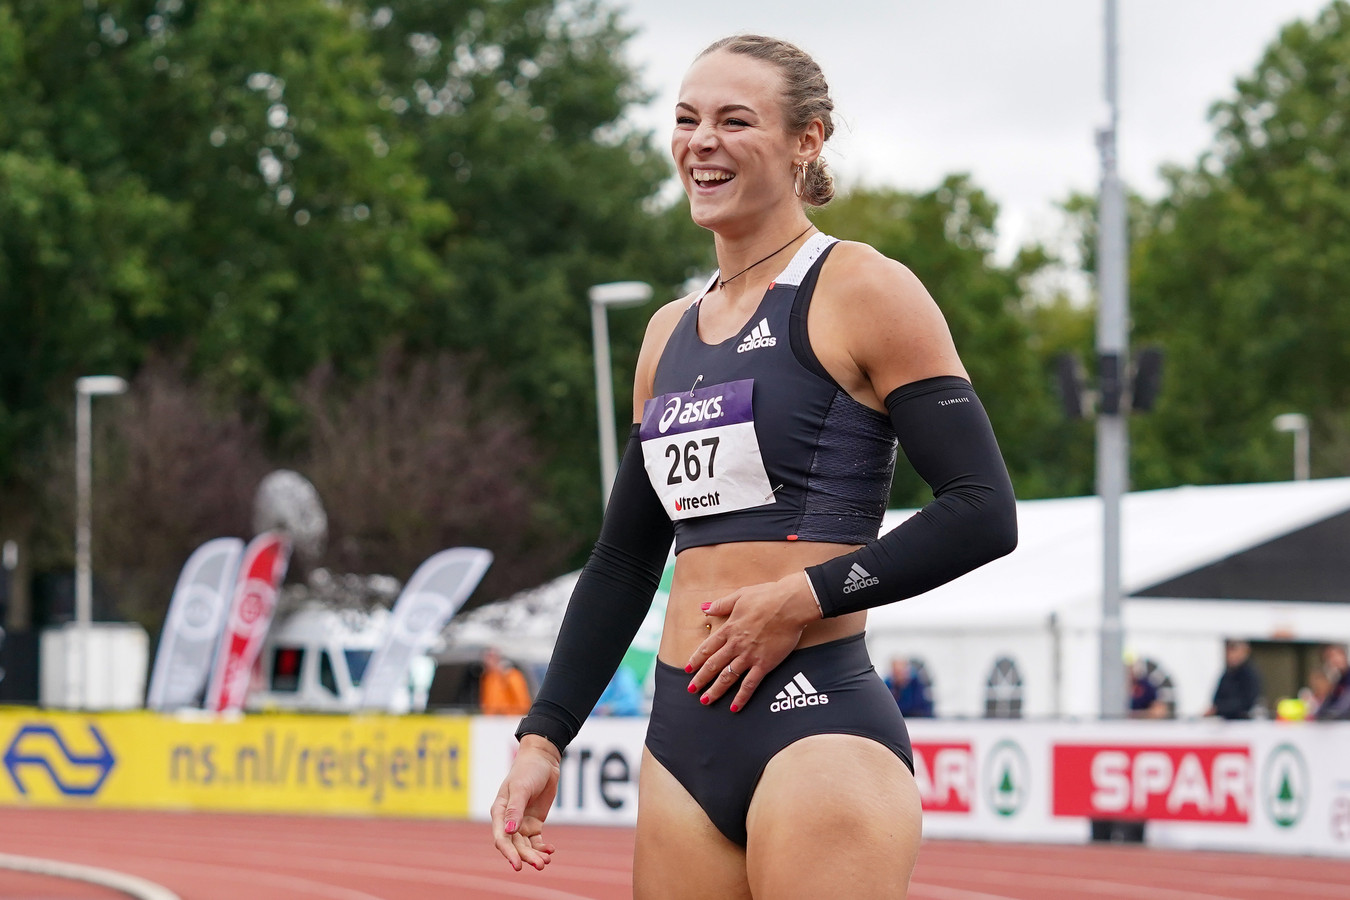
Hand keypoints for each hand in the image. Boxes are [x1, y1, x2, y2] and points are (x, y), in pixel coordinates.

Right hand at [490, 735, 560, 871]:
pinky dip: (542, 848)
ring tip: (546, 862)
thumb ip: (515, 809)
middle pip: (515, 845)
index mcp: (500, 812)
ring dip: (535, 855)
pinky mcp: (534, 823)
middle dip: (526, 857)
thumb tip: (510, 832)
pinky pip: (536, 841)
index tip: (518, 865)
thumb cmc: (527, 770)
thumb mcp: (521, 788)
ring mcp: (521, 822)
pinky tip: (550, 851)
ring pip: (526, 846)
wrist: (543, 760)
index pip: (502, 838)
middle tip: (540, 866)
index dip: (509, 853)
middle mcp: (508, 820)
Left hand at [685, 571, 821, 711]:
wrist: (790, 605)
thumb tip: (704, 608)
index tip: (688, 669)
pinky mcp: (764, 664)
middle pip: (713, 665)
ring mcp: (749, 656)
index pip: (707, 648)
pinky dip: (741, 697)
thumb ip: (721, 604)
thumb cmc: (767, 597)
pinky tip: (734, 707)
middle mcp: (736, 645)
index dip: (696, 659)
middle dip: (700, 679)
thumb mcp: (740, 595)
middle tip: (691, 690)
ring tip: (705, 700)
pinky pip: (750, 685)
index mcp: (729, 628)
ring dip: (715, 691)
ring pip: (727, 677)